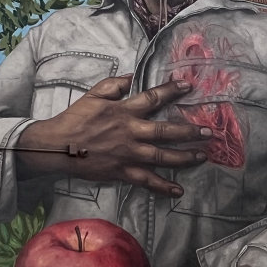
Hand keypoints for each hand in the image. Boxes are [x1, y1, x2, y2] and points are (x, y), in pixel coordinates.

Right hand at [16, 76, 209, 197]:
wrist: (58, 146)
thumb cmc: (75, 119)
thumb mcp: (93, 95)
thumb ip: (114, 85)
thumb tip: (131, 76)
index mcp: (124, 111)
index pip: (153, 98)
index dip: (172, 91)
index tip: (189, 86)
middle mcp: (131, 131)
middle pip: (166, 131)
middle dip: (189, 131)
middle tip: (208, 132)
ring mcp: (128, 153)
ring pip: (162, 156)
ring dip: (184, 157)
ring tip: (202, 157)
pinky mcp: (122, 171)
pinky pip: (147, 180)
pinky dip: (163, 186)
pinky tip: (178, 191)